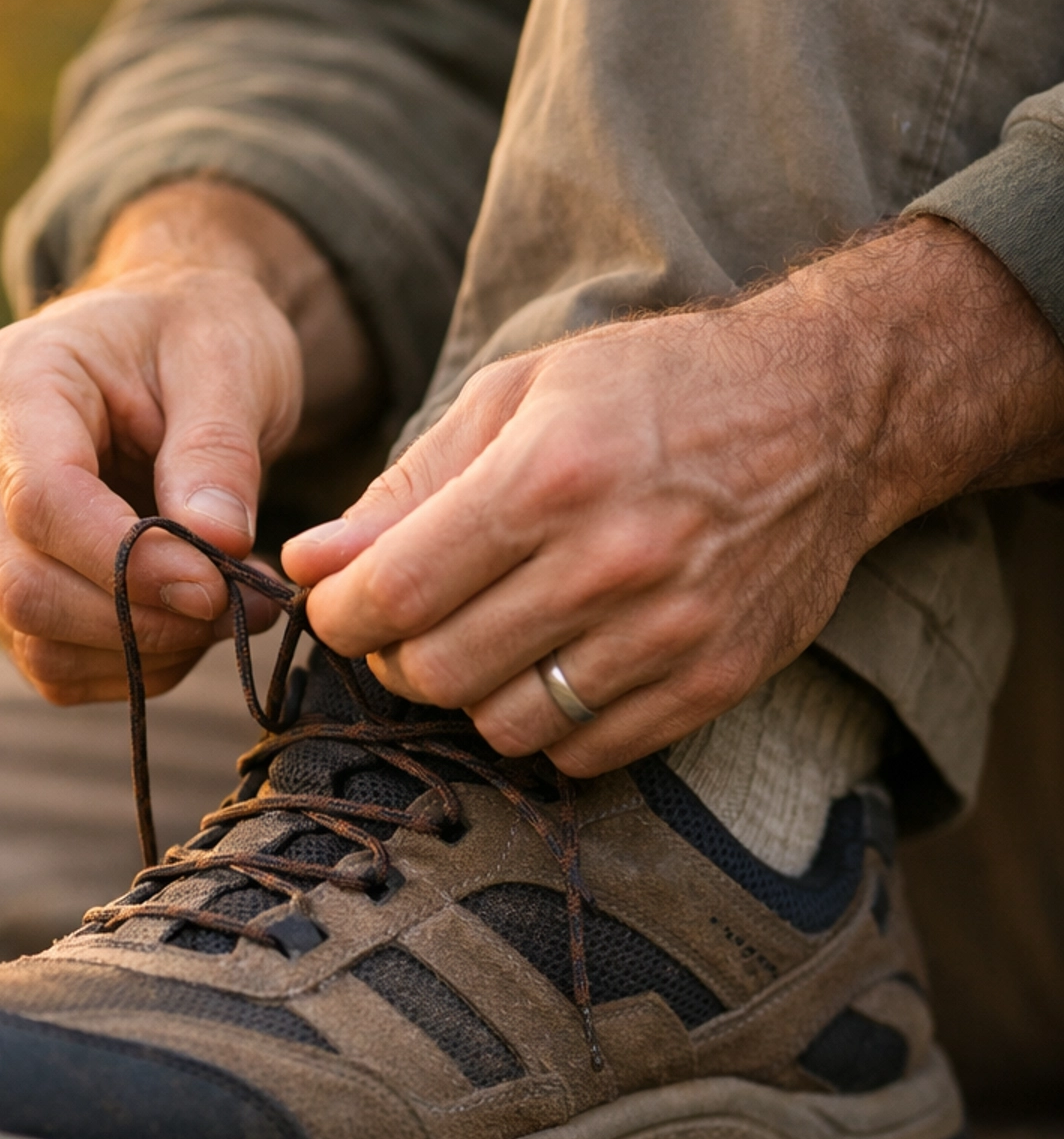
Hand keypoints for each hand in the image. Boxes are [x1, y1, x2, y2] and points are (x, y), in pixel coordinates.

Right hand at [0, 180, 373, 704]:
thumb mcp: (229, 361)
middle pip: (25, 583)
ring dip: (146, 649)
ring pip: (37, 638)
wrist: (167, 343)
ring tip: (232, 608)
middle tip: (245, 607)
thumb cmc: (195, 336)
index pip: (41, 501)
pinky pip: (53, 662)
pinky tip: (190, 622)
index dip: (129, 562)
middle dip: (144, 617)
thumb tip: (217, 545)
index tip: (218, 586)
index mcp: (11, 382)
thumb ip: (217, 452)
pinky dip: (131, 664)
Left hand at [284, 219, 1063, 773]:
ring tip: (489, 634)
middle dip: (396, 654)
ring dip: (472, 692)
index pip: (395, 595)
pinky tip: (555, 661)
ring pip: (505, 725)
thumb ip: (407, 488)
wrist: (827, 410)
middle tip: (410, 618)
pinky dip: (549, 722)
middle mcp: (612, 562)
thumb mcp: (519, 396)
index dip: (341, 613)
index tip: (340, 601)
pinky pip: (585, 750)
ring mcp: (670, 632)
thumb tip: (310, 564)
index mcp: (550, 476)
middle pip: (438, 671)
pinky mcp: (713, 681)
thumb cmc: (654, 388)